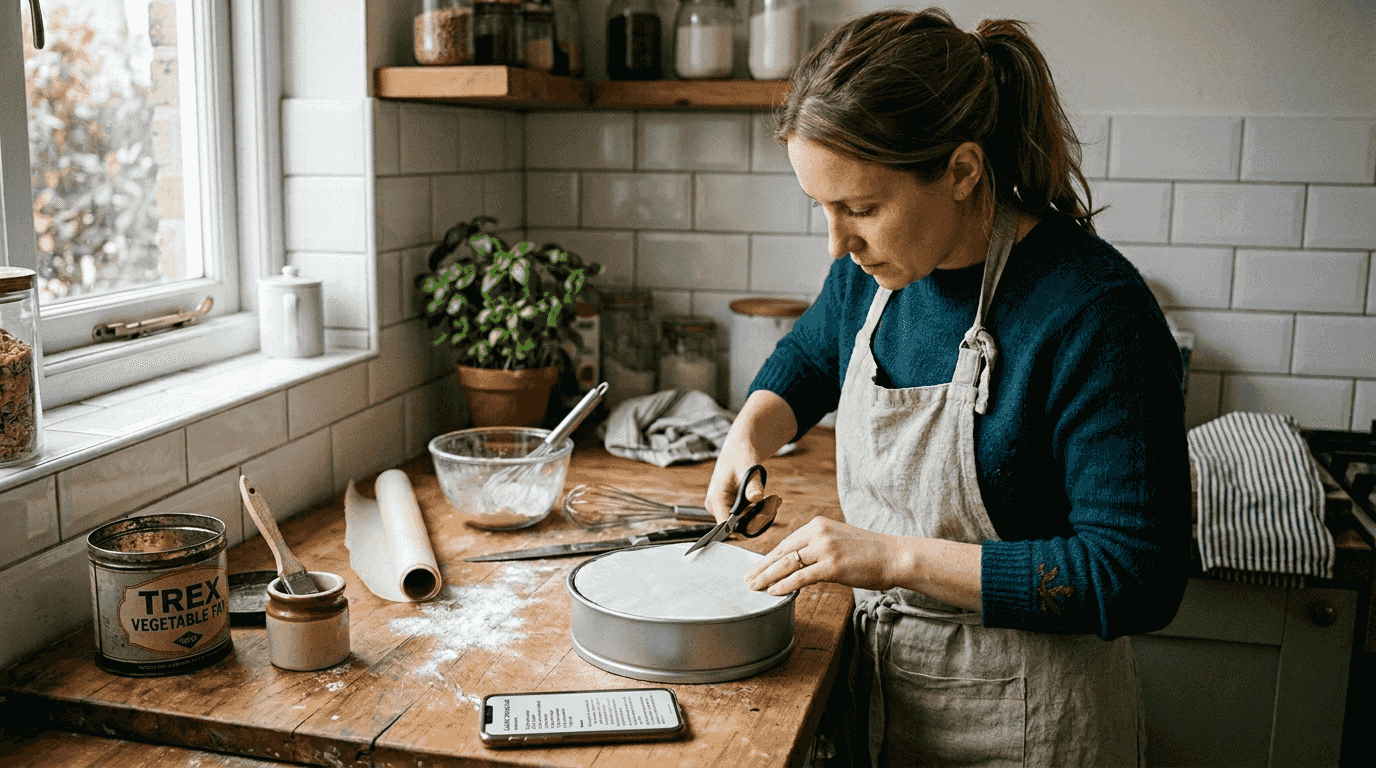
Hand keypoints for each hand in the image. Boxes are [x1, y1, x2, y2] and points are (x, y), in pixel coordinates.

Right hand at [703, 390, 797, 520]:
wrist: (739, 452)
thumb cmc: (740, 456)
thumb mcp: (748, 468)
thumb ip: (752, 485)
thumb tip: (756, 498)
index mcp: (715, 499)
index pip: (726, 525)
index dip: (747, 524)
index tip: (766, 513)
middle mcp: (718, 508)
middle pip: (741, 526)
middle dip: (762, 516)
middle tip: (775, 501)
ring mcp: (726, 510)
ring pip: (749, 524)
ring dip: (765, 513)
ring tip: (775, 499)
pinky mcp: (736, 511)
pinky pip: (751, 518)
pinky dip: (763, 510)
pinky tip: (771, 499)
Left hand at [745, 516, 904, 595]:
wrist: (894, 556)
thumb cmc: (869, 552)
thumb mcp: (839, 541)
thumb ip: (818, 547)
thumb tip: (798, 563)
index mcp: (818, 525)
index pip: (786, 542)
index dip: (769, 557)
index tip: (757, 567)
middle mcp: (819, 533)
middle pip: (782, 551)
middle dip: (762, 567)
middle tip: (748, 579)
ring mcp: (825, 548)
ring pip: (787, 563)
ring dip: (767, 577)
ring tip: (755, 587)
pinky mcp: (833, 565)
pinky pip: (801, 576)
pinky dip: (784, 585)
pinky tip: (774, 592)